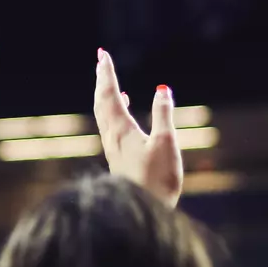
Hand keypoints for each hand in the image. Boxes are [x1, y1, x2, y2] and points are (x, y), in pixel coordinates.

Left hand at [93, 49, 180, 206]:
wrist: (142, 212)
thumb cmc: (156, 180)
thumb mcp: (166, 144)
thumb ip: (163, 116)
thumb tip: (162, 90)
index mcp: (121, 130)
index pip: (110, 94)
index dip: (106, 74)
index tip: (102, 54)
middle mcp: (112, 137)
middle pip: (102, 103)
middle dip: (102, 81)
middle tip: (101, 61)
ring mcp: (114, 149)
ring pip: (104, 116)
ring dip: (106, 96)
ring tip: (109, 83)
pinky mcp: (119, 160)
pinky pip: (110, 127)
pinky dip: (113, 113)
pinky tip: (123, 114)